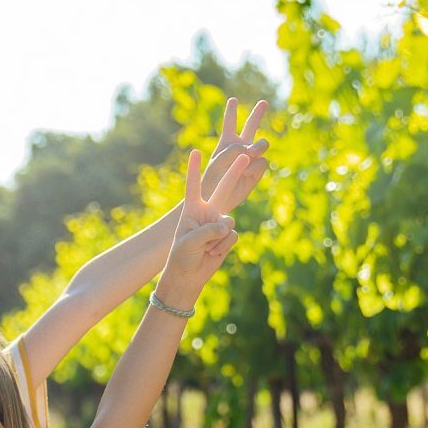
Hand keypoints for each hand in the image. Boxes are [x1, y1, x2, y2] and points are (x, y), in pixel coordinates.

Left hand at [157, 149, 247, 302]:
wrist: (189, 275)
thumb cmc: (182, 255)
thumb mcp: (190, 241)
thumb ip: (208, 230)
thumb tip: (228, 226)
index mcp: (192, 209)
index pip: (193, 186)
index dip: (194, 169)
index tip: (195, 152)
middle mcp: (207, 211)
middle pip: (223, 189)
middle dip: (234, 172)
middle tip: (245, 154)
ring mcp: (219, 222)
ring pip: (229, 222)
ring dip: (218, 238)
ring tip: (205, 248)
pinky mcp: (227, 235)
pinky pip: (232, 236)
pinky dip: (223, 246)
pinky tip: (213, 253)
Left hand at [200, 97, 270, 209]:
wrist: (217, 199)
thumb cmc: (213, 179)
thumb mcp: (219, 160)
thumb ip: (236, 150)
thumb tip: (255, 151)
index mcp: (227, 142)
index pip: (230, 123)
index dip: (231, 111)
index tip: (232, 100)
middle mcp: (241, 147)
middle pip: (251, 126)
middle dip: (257, 113)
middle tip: (264, 102)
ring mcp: (251, 158)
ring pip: (263, 143)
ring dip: (259, 145)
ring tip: (251, 153)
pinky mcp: (258, 171)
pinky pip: (262, 162)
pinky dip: (255, 166)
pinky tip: (247, 173)